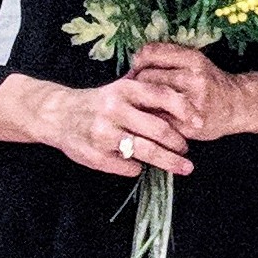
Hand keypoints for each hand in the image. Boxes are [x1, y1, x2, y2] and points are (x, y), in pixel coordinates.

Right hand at [0, 72, 196, 178]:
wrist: (58, 114)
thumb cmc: (98, 102)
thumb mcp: (120, 89)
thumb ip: (147, 94)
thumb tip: (187, 106)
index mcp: (123, 89)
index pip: (162, 96)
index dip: (185, 109)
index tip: (200, 122)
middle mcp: (114, 110)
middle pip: (158, 129)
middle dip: (179, 143)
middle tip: (189, 150)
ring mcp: (104, 134)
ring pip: (146, 152)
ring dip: (169, 161)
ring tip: (183, 167)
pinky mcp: (95, 155)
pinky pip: (128, 166)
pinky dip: (138, 168)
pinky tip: (140, 165)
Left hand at [129, 43, 257, 141]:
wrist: (238, 105)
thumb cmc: (211, 81)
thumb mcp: (195, 60)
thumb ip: (168, 57)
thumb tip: (133, 61)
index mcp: (193, 58)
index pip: (150, 53)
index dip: (138, 60)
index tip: (137, 67)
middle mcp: (193, 77)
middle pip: (146, 76)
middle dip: (136, 82)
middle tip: (135, 88)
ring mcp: (192, 102)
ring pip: (149, 98)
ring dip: (141, 101)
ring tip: (142, 101)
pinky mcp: (188, 124)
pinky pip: (157, 119)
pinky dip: (150, 117)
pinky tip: (152, 116)